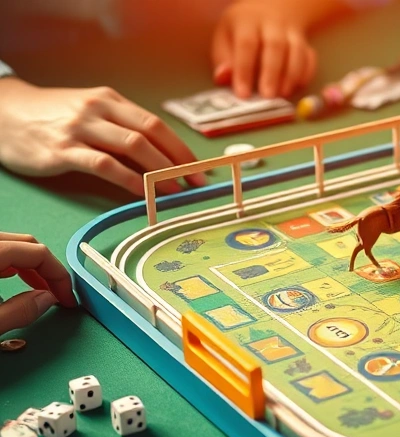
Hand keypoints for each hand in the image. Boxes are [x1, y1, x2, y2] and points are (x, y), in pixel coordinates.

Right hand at [0, 79, 203, 195]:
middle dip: (179, 160)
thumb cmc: (53, 117)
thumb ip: (121, 127)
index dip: (182, 148)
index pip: (156, 124)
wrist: (3, 112)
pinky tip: (144, 193)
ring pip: (132, 147)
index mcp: (109, 100)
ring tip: (175, 190)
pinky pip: (104, 165)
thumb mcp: (90, 111)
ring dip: (160, 171)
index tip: (200, 168)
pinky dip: (130, 180)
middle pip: (150, 133)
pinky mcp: (62, 151)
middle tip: (196, 182)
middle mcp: (98, 110)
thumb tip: (161, 155)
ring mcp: (80, 129)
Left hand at [0, 233, 76, 335]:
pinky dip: (9, 262)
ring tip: (37, 288)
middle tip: (57, 294)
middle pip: (26, 244)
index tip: (67, 298)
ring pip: (11, 244)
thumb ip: (19, 311)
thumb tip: (46, 300)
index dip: (59, 276)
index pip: (38, 253)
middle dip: (47, 269)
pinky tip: (9, 279)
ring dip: (28, 265)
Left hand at [211, 0, 342, 98]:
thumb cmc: (242, 31)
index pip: (246, 43)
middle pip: (275, 46)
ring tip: (283, 94)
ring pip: (296, 50)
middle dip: (271, 73)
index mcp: (247, 21)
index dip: (245, 69)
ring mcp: (292, 32)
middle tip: (268, 97)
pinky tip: (297, 87)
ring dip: (291, 75)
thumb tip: (223, 77)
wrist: (272, 9)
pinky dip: (306, 73)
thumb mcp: (225, 38)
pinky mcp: (306, 43)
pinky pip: (310, 58)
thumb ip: (224, 60)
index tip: (243, 93)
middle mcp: (272, 23)